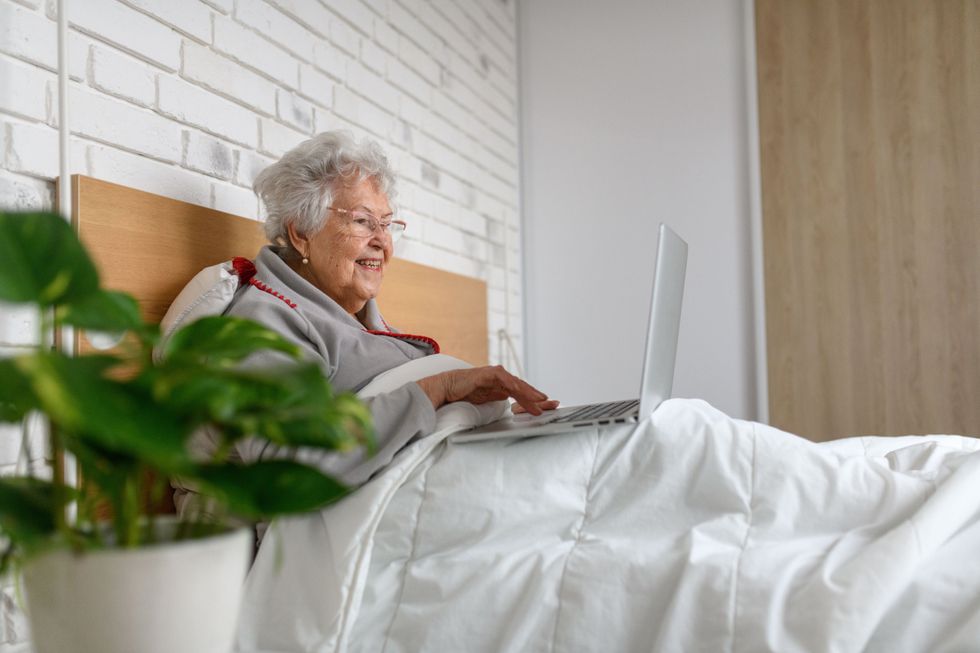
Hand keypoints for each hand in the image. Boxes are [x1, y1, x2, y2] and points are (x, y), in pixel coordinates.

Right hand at [416, 365, 556, 414]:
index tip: (545, 407)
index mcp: (502, 385)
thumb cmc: (465, 393)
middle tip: (550, 404)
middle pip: (523, 388)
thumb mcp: (488, 400)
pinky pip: (505, 381)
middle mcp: (501, 378)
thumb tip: (512, 407)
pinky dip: (515, 386)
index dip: (533, 399)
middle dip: (537, 396)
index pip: (521, 393)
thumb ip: (500, 400)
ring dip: (529, 392)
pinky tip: (523, 392)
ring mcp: (496, 375)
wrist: (448, 387)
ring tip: (540, 400)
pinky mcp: (489, 374)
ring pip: (517, 384)